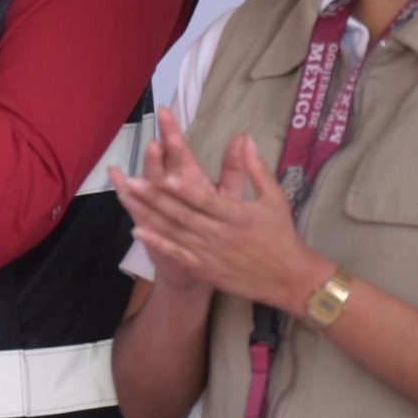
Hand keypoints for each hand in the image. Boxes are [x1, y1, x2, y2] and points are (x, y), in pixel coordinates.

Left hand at [114, 112, 324, 311]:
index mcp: (237, 215)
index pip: (207, 200)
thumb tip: (244, 139)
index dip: (186, 190)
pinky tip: (138, 230)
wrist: (289, 279)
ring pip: (174, 232)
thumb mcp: (274, 198)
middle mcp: (220, 234)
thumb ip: (256, 169)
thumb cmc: (281, 235)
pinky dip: (157, 243)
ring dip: (149, 215)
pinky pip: (177, 254)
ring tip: (128, 198)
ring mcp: (210, 253)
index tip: (167, 177)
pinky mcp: (204, 269)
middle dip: (156, 197)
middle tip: (132, 181)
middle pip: (183, 214)